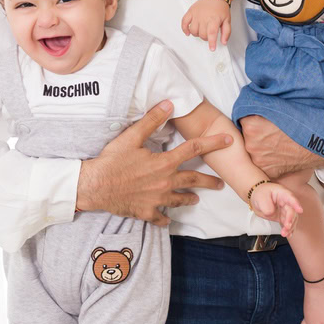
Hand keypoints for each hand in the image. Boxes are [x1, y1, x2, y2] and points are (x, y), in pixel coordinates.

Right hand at [76, 100, 230, 225]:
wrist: (95, 186)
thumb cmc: (112, 161)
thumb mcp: (131, 137)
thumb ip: (151, 121)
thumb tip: (169, 104)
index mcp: (164, 162)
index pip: (194, 149)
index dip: (212, 143)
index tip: (228, 141)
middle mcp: (165, 182)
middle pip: (193, 180)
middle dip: (209, 181)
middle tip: (220, 183)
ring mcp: (157, 199)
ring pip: (179, 200)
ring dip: (189, 199)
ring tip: (196, 199)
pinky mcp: (146, 212)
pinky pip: (160, 217)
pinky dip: (165, 218)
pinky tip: (168, 218)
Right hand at [182, 0, 230, 50]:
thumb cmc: (221, 8)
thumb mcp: (227, 20)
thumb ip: (226, 32)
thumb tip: (223, 42)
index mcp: (214, 19)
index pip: (211, 33)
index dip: (211, 42)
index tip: (212, 49)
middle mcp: (204, 17)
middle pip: (202, 34)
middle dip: (205, 38)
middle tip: (209, 34)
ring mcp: (196, 14)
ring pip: (193, 30)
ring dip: (197, 34)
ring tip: (201, 31)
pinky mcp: (190, 12)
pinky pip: (184, 22)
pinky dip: (184, 29)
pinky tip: (188, 33)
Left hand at [239, 115, 323, 177]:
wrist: (317, 146)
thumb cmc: (302, 126)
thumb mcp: (280, 108)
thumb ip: (262, 107)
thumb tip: (253, 101)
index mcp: (251, 126)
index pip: (242, 119)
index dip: (252, 119)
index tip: (259, 120)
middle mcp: (250, 143)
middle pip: (246, 136)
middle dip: (255, 134)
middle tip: (271, 132)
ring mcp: (257, 159)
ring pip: (254, 150)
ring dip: (261, 147)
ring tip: (277, 143)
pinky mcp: (266, 170)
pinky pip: (262, 163)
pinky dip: (268, 159)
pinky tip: (280, 154)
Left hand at [250, 181, 302, 236]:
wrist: (257, 198)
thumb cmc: (261, 194)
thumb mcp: (260, 197)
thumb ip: (266, 206)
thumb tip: (271, 213)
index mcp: (282, 193)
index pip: (290, 198)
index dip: (295, 204)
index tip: (300, 210)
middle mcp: (286, 202)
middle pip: (292, 211)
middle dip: (290, 220)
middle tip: (287, 226)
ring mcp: (285, 210)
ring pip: (291, 219)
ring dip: (289, 227)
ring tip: (284, 234)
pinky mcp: (282, 217)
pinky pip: (287, 224)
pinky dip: (288, 230)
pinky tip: (288, 235)